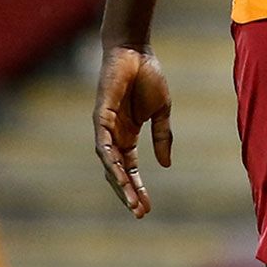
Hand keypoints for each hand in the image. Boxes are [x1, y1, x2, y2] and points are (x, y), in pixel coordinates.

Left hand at [93, 46, 172, 217]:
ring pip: (109, 164)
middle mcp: (114, 137)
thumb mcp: (162, 111)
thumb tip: (166, 164)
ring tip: (131, 201)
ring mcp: (105, 129)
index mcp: (128, 136)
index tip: (147, 208)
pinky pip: (103, 145)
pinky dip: (110, 161)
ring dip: (120, 183)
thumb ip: (162, 137)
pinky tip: (119, 174)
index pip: (131, 169)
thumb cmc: (148, 77)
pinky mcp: (100, 118)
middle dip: (128, 193)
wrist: (135, 53)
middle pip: (118, 173)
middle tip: (139, 213)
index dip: (138, 188)